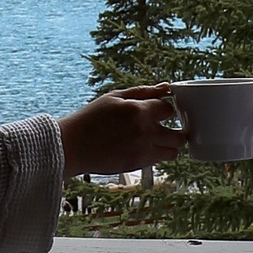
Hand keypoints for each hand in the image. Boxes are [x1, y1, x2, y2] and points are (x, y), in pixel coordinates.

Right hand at [59, 85, 189, 176]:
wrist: (72, 145)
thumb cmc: (91, 118)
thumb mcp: (115, 96)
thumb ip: (143, 92)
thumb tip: (166, 87)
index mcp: (138, 110)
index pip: (169, 109)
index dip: (167, 109)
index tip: (161, 111)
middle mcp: (144, 131)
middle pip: (179, 135)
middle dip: (178, 131)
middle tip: (171, 129)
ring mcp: (142, 150)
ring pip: (173, 152)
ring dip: (169, 146)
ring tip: (159, 141)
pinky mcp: (136, 165)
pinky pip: (158, 161)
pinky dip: (156, 155)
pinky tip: (144, 147)